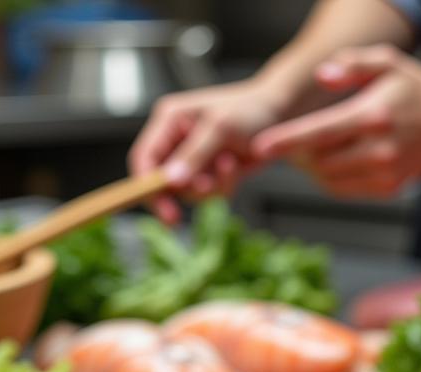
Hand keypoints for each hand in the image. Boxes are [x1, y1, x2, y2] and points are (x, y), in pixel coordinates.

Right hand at [129, 80, 286, 222]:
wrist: (278, 114)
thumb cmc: (249, 110)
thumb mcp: (220, 128)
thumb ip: (194, 154)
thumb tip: (171, 182)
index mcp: (169, 120)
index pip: (143, 158)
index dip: (148, 187)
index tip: (166, 212)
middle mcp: (175, 139)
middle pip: (163, 182)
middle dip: (189, 188)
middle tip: (208, 186)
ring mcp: (191, 157)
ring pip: (187, 192)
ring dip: (211, 187)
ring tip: (230, 164)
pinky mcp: (207, 171)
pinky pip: (207, 193)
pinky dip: (222, 187)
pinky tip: (235, 167)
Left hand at [253, 46, 420, 197]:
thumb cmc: (414, 89)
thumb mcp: (386, 61)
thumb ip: (350, 65)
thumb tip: (321, 77)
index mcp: (373, 116)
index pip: (319, 132)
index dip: (286, 142)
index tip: (259, 148)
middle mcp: (379, 149)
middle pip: (319, 161)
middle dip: (297, 155)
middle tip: (289, 143)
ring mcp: (385, 173)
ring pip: (329, 180)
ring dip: (312, 168)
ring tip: (310, 151)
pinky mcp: (388, 189)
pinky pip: (344, 190)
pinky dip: (330, 179)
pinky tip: (332, 161)